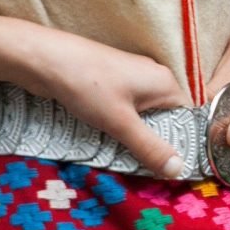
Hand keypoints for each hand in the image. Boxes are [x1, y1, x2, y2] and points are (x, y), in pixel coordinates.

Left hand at [0, 10, 190, 177]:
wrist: (42, 58)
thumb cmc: (87, 86)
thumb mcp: (120, 123)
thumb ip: (150, 148)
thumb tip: (179, 170)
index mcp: (165, 83)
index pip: (188, 118)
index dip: (184, 143)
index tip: (177, 168)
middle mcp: (153, 77)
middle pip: (166, 118)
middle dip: (158, 142)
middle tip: (152, 170)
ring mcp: (131, 78)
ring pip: (144, 115)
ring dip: (137, 135)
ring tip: (130, 159)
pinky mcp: (110, 81)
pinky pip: (126, 109)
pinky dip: (122, 125)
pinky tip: (111, 140)